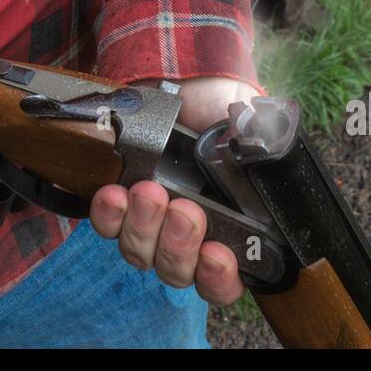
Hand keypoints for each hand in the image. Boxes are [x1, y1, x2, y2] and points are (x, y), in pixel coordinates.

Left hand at [90, 75, 259, 305]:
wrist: (193, 87)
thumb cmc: (229, 117)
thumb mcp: (254, 131)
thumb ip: (261, 147)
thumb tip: (258, 146)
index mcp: (232, 235)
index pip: (223, 282)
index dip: (219, 279)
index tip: (216, 254)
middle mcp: (190, 239)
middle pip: (177, 271)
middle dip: (178, 245)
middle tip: (183, 209)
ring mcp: (154, 224)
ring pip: (141, 253)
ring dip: (143, 228)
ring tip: (148, 192)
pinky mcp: (123, 205)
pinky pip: (109, 226)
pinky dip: (109, 215)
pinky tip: (113, 195)